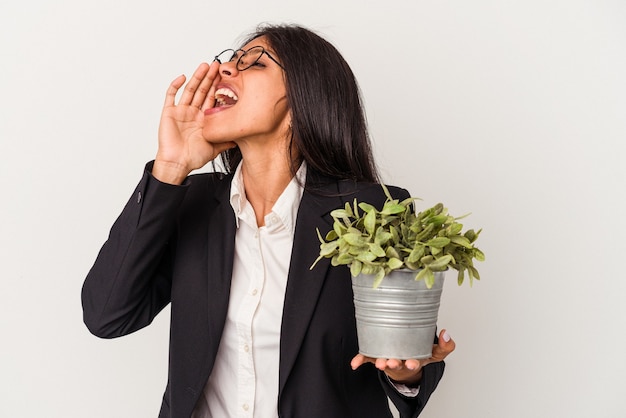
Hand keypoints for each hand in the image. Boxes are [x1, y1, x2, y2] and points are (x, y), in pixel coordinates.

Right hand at [154, 61, 235, 183]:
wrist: (178, 164)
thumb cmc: (193, 157)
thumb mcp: (215, 147)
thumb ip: (227, 141)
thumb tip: (240, 139)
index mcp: (203, 119)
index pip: (212, 98)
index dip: (218, 87)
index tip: (226, 77)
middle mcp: (193, 112)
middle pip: (202, 91)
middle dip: (209, 78)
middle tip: (217, 65)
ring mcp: (181, 111)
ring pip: (190, 90)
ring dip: (197, 77)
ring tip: (205, 66)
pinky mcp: (169, 112)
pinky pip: (171, 95)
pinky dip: (175, 85)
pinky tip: (183, 77)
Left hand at [350, 329, 455, 385]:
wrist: (406, 362)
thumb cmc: (420, 353)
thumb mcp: (436, 352)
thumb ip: (445, 345)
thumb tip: (446, 334)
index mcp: (414, 359)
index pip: (415, 362)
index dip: (413, 362)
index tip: (412, 362)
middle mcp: (400, 360)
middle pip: (396, 363)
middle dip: (394, 363)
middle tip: (392, 362)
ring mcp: (387, 358)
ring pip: (382, 361)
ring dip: (379, 362)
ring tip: (378, 363)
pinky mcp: (376, 356)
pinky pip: (367, 358)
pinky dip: (360, 360)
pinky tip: (355, 363)